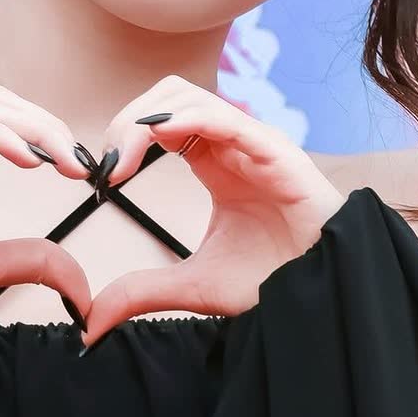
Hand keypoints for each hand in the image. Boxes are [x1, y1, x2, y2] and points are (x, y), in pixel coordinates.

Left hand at [81, 75, 347, 347]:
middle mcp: (230, 145)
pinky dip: (187, 119)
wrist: (325, 289)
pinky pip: (227, 118)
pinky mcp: (275, 153)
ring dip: (147, 117)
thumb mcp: (194, 286)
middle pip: (169, 96)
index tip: (100, 176)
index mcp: (213, 162)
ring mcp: (253, 143)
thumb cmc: (274, 278)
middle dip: (127, 119)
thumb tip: (92, 321)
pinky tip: (159, 138)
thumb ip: (143, 293)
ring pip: (191, 97)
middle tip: (105, 164)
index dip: (124, 135)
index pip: (159, 120)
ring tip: (123, 157)